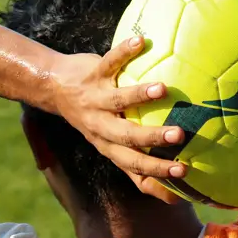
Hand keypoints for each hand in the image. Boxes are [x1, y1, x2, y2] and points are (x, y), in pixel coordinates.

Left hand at [50, 35, 187, 198]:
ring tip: (162, 90)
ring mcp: (96, 100)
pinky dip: (124, 51)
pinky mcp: (92, 74)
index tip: (184, 172)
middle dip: (152, 138)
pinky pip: (110, 62)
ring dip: (139, 95)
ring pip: (117, 100)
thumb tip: (174, 196)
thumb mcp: (110, 145)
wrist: (54, 88)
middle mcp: (101, 126)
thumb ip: (137, 167)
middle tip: (179, 135)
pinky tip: (141, 41)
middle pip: (127, 137)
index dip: (157, 171)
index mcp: (108, 145)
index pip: (134, 164)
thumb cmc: (95, 118)